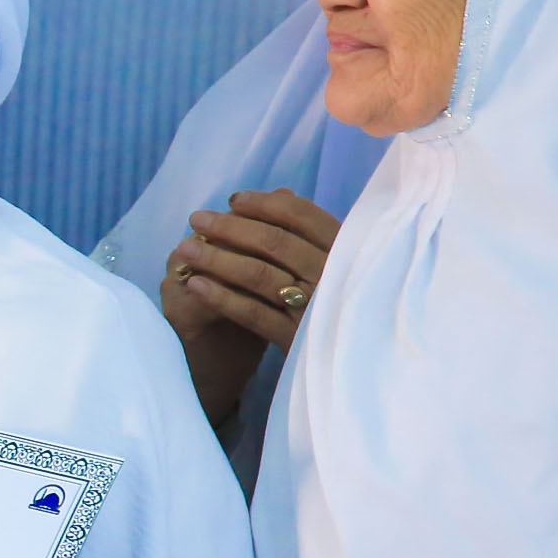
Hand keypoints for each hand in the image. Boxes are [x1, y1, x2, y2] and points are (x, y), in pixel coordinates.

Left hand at [160, 188, 341, 424]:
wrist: (372, 365)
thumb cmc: (349, 300)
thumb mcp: (342, 262)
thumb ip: (312, 232)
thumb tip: (279, 192)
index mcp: (348, 249)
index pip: (302, 216)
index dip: (264, 205)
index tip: (233, 200)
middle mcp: (334, 274)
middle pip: (273, 242)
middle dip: (230, 227)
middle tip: (197, 219)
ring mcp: (316, 307)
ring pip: (258, 275)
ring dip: (216, 258)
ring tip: (185, 248)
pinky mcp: (296, 339)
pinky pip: (252, 313)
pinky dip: (221, 296)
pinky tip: (195, 285)